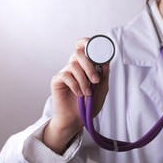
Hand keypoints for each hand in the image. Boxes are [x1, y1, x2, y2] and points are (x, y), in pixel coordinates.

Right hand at [44, 37, 110, 153]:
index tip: (94, 46)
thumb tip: (106, 62)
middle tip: (96, 80)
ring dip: (83, 80)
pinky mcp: (57, 80)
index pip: (83, 47)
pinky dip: (74, 85)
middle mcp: (74, 66)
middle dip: (89, 66)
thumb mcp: (102, 91)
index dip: (86, 42)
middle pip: (78, 53)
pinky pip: (65, 76)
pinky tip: (78, 93)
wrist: (76, 120)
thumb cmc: (88, 105)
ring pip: (73, 65)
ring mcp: (64, 73)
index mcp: (85, 66)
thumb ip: (105, 77)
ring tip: (87, 93)